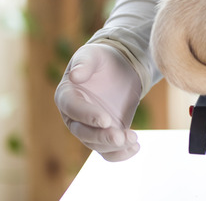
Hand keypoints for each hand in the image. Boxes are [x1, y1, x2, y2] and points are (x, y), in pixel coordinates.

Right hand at [54, 44, 142, 160]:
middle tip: (119, 137)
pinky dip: (120, 153)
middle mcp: (75, 116)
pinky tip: (135, 148)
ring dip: (114, 146)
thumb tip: (75, 75)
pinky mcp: (106, 133)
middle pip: (83, 133)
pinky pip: (109, 150)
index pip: (72, 109)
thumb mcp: (93, 55)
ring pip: (96, 144)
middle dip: (101, 137)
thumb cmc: (101, 59)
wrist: (118, 67)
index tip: (105, 120)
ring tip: (134, 139)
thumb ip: (84, 63)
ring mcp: (90, 127)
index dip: (87, 115)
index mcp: (67, 95)